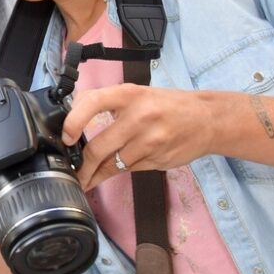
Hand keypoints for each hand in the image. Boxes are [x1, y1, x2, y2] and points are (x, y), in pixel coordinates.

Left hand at [62, 84, 215, 189]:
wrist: (207, 120)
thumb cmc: (167, 105)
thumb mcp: (137, 93)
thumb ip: (107, 104)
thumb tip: (73, 120)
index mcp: (129, 95)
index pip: (93, 102)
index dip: (74, 121)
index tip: (66, 137)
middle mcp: (139, 117)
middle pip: (99, 148)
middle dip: (81, 166)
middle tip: (71, 173)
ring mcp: (149, 141)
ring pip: (113, 164)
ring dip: (95, 175)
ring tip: (85, 180)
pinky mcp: (157, 159)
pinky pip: (128, 170)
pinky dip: (115, 173)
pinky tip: (106, 176)